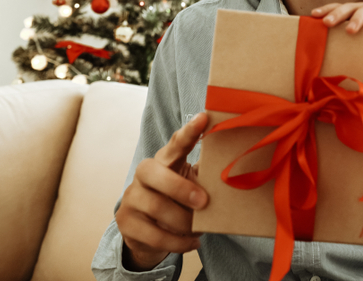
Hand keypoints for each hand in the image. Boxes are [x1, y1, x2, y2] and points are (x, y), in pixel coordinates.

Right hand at [115, 112, 209, 270]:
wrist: (148, 234)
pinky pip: (153, 235)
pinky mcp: (126, 223)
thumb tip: (236, 170)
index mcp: (164, 161)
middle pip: (153, 172)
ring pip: (155, 207)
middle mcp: (143, 175)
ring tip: (198, 228)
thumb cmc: (178, 202)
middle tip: (203, 202)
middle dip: (180, 187)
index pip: (175, 143)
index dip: (189, 132)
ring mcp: (131, 198)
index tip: (204, 118)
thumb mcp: (191, 186)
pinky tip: (192, 242)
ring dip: (182, 221)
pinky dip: (177, 242)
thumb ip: (205, 177)